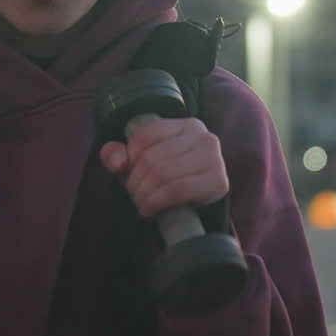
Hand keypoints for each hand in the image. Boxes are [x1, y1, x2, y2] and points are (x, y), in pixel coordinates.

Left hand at [99, 117, 227, 218]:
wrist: (199, 205)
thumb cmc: (167, 177)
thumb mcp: (138, 162)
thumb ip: (117, 155)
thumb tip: (118, 162)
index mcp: (185, 125)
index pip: (143, 135)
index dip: (129, 157)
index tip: (129, 172)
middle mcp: (204, 137)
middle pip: (151, 158)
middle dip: (135, 181)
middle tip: (133, 194)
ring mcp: (215, 158)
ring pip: (163, 174)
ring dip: (143, 195)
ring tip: (140, 203)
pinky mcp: (218, 182)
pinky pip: (177, 190)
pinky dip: (156, 203)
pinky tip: (149, 210)